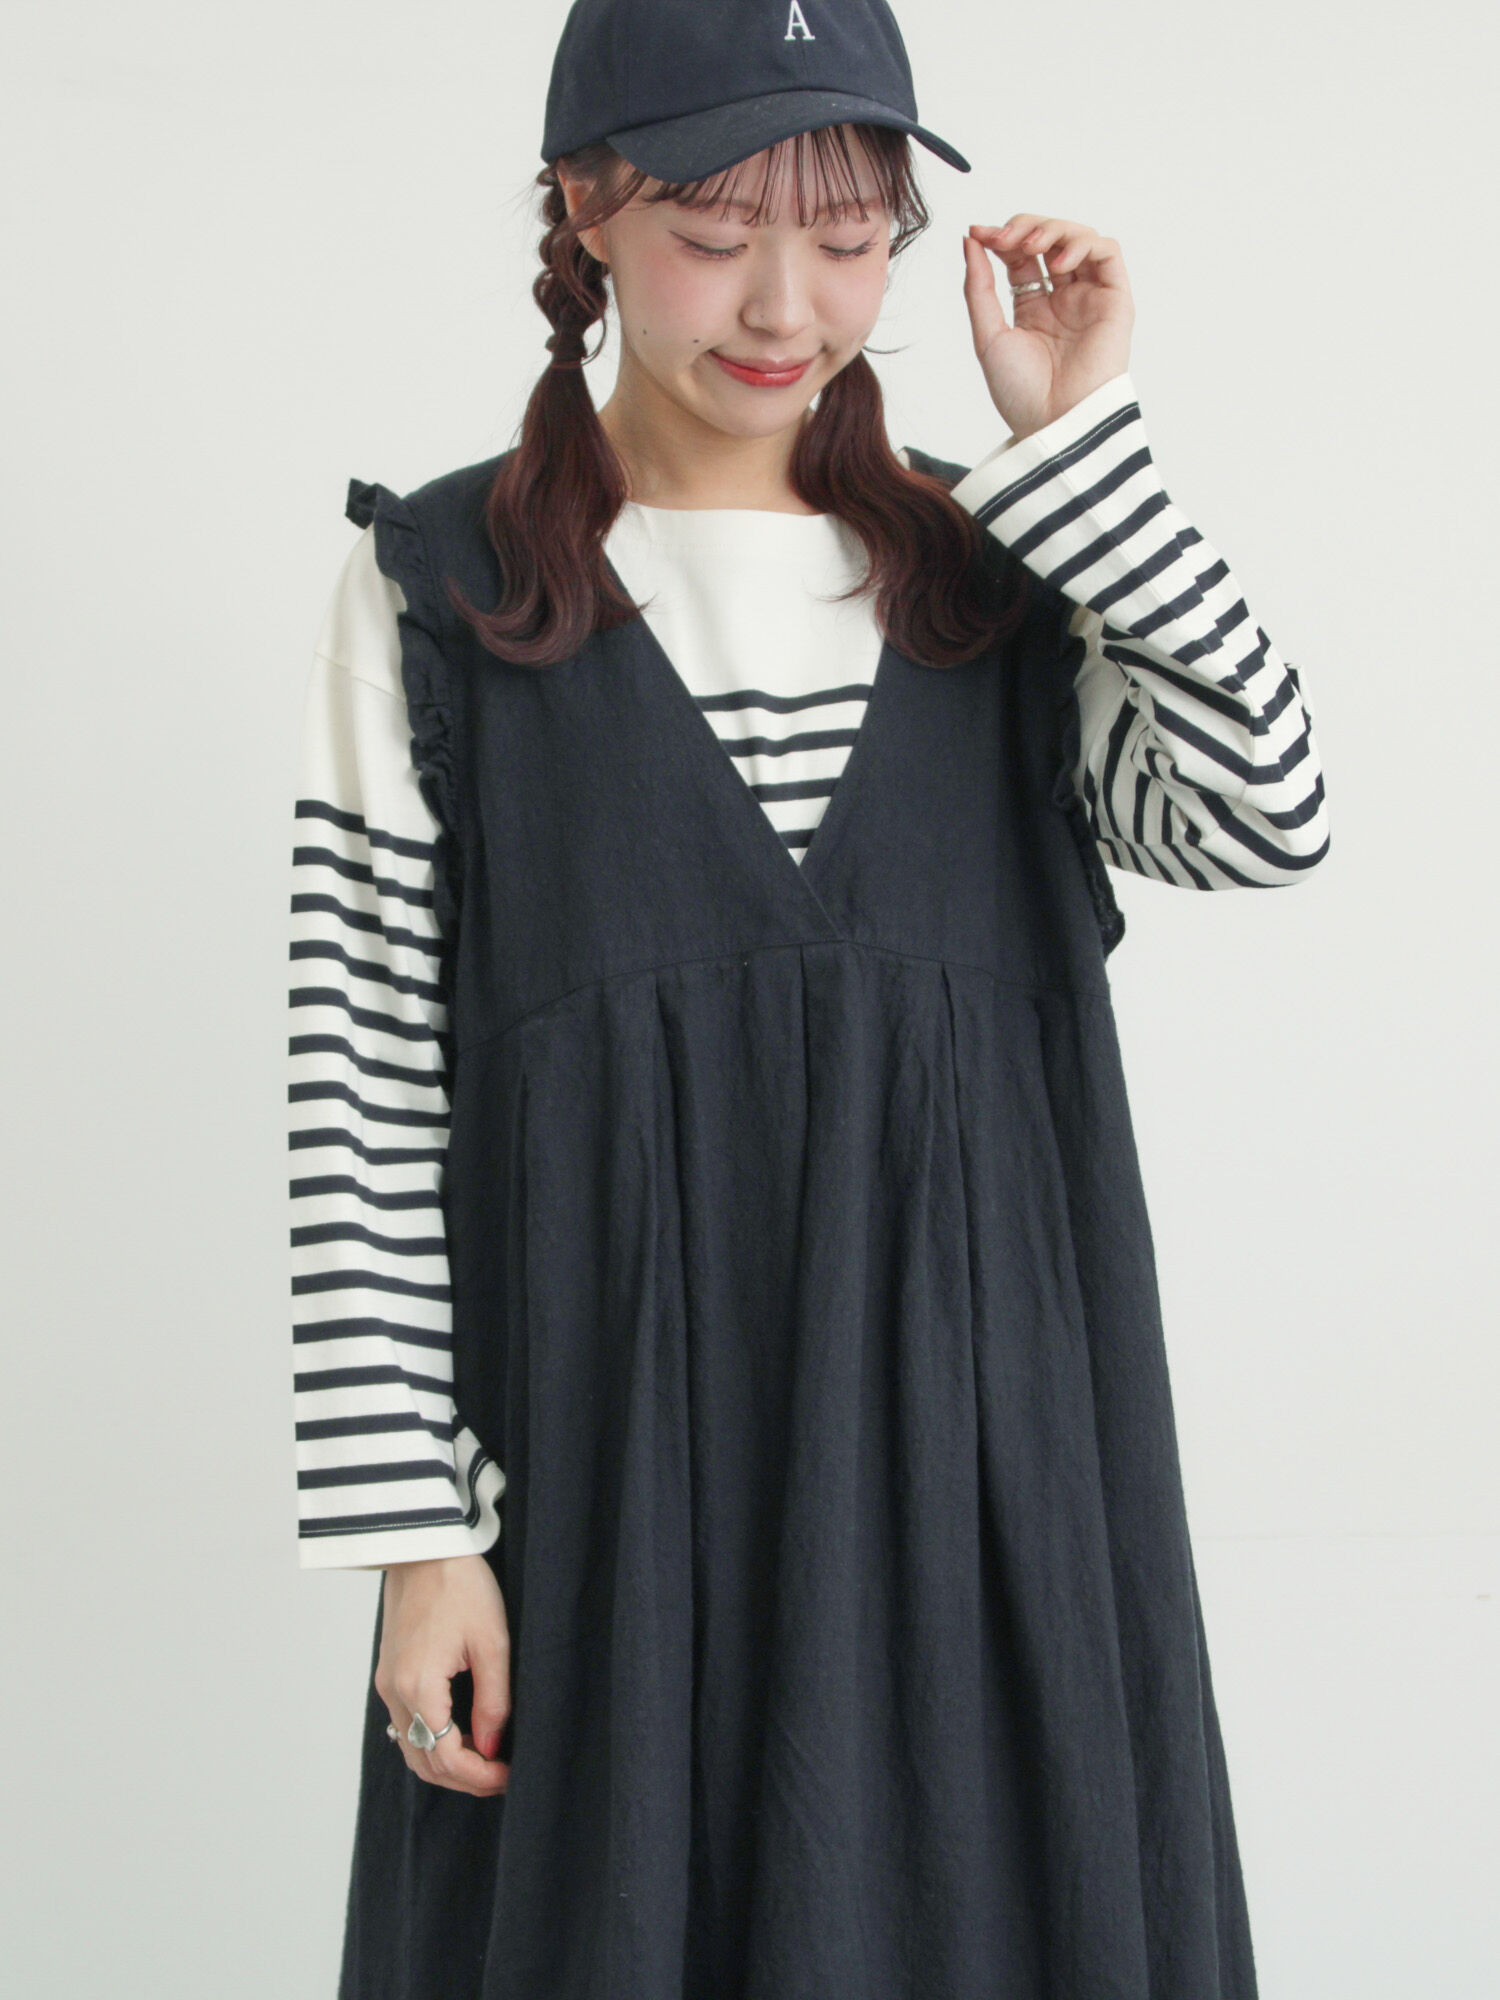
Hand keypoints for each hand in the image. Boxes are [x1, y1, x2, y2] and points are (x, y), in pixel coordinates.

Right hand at [375, 1553, 510, 1796]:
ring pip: (411, 1747)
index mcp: (418, 1686)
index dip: (478, 1777)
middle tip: (500, 1778)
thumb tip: (491, 1749)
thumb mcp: (492, 1643)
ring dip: (446, 1763)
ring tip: (486, 1762)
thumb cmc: (461, 1585)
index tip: (508, 1776)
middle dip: (463, 1778)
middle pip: (423, 1762)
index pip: (444, 1757)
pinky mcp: (388, 1673)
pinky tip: (463, 1735)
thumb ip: (493, 1702)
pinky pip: (407, 1724)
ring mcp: (386, 1683)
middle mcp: (393, 1691)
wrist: (424, 1547)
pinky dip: (432, 1741)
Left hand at [961, 215, 1133, 441]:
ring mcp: (1089, 298)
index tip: (979, 233)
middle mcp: (1063, 299)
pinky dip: (1084, 244)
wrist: (1054, 423)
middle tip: (1005, 237)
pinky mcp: (1115, 301)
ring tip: (1031, 247)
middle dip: (1025, 227)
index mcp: (1033, 308)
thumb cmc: (1020, 393)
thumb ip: (979, 287)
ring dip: (1053, 230)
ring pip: (1079, 238)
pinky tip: (1059, 264)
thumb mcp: (988, 335)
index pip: (1019, 256)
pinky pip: (1107, 253)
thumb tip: (971, 239)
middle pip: (1049, 239)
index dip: (1001, 238)